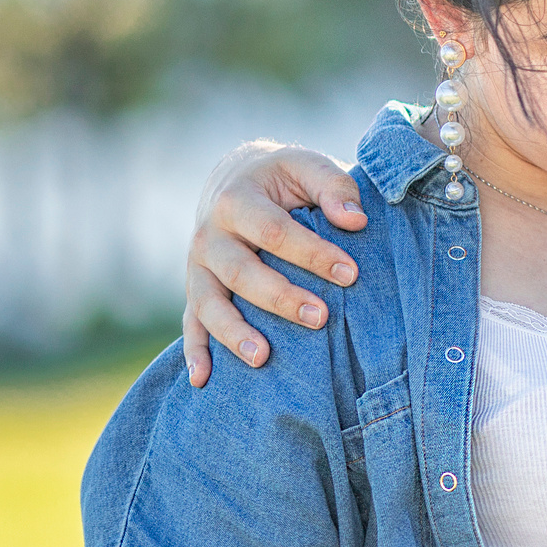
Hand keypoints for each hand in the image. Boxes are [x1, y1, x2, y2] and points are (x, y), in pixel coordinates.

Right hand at [183, 141, 369, 385]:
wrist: (236, 178)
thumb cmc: (284, 177)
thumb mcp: (308, 166)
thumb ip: (334, 186)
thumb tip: (355, 220)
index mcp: (236, 200)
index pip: (274, 232)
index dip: (312, 254)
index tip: (351, 274)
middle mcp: (209, 235)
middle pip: (241, 272)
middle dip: (280, 298)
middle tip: (321, 317)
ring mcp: (197, 267)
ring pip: (209, 304)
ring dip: (234, 333)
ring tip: (263, 357)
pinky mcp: (196, 290)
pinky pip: (191, 324)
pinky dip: (194, 353)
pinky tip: (203, 381)